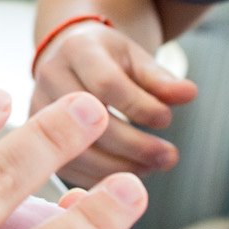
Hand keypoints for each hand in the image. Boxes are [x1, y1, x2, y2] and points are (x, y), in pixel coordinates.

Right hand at [28, 20, 198, 183]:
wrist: (70, 58)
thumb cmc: (109, 59)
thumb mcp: (136, 58)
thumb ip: (161, 79)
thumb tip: (189, 94)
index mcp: (77, 49)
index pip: (107, 84)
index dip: (141, 107)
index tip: (167, 120)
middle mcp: (50, 78)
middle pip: (91, 122)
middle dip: (136, 145)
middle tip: (169, 157)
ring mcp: (39, 110)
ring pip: (77, 151)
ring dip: (122, 167)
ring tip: (153, 167)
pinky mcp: (39, 138)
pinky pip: (70, 168)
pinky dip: (103, 178)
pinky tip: (128, 175)